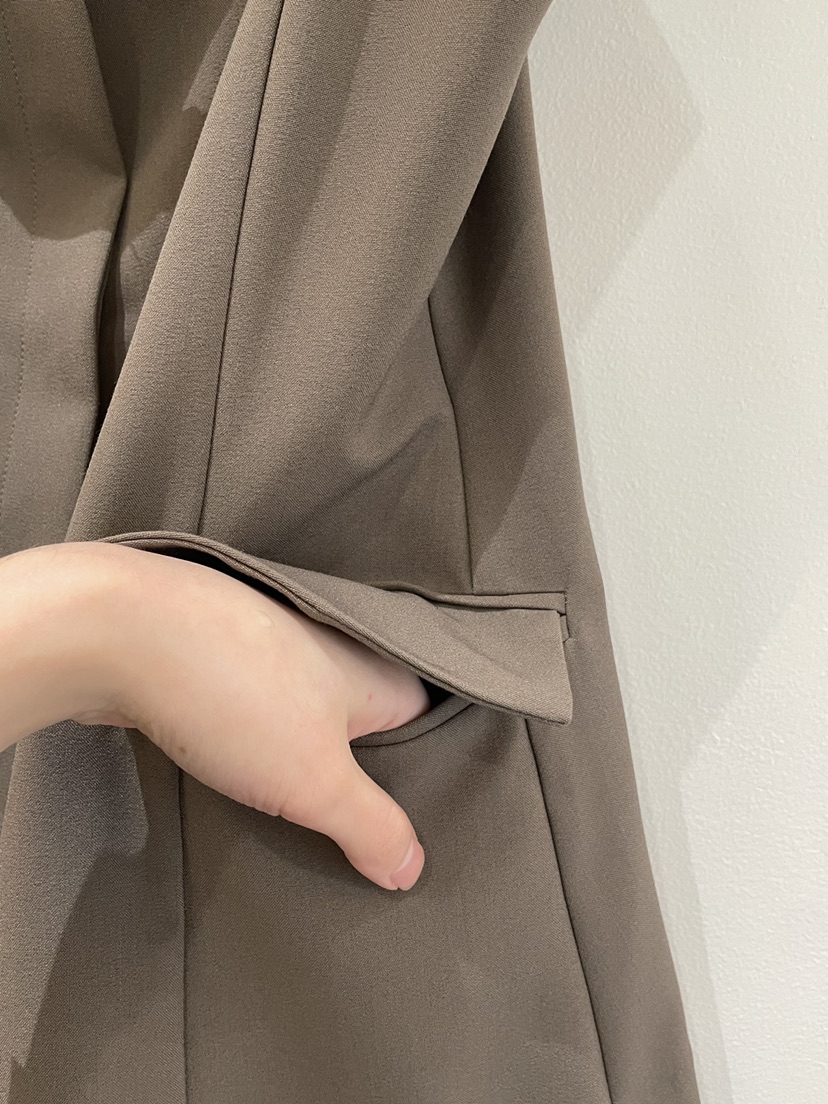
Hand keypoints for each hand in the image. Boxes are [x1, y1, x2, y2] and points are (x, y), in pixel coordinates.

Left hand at [71, 542, 430, 891]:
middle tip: (358, 838)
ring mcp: (273, 650)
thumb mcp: (317, 781)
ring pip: (305, 718)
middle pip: (365, 724)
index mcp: (374, 669)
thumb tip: (412, 869)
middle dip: (358, 776)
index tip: (414, 827)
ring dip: (299, 761)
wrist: (118, 632)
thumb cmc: (233, 694)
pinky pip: (256, 713)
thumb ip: (372, 826)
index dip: (425, 773)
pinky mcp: (221, 660)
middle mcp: (331, 650)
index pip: (427, 722)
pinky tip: (242, 779)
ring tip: (299, 817)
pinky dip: (253, 744)